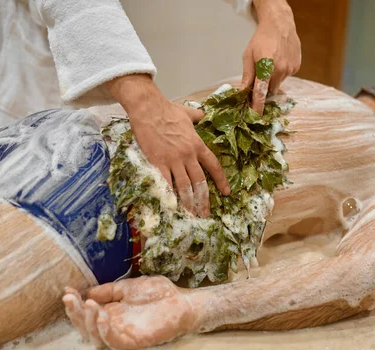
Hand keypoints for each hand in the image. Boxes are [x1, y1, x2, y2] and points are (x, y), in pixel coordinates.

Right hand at [62, 276, 198, 349]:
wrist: (183, 301)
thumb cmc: (159, 293)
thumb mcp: (129, 286)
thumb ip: (109, 290)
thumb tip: (87, 292)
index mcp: (110, 311)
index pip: (85, 312)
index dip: (74, 303)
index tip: (66, 290)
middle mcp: (113, 324)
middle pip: (85, 326)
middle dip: (74, 313)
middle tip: (69, 298)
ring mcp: (122, 333)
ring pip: (95, 337)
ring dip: (86, 322)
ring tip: (87, 304)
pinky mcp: (134, 341)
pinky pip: (113, 342)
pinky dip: (104, 331)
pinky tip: (101, 316)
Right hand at [106, 74, 229, 216]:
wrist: (148, 108)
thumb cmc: (166, 110)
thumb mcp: (187, 113)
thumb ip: (197, 117)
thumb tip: (203, 115)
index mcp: (197, 144)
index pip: (213, 165)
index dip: (221, 180)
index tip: (226, 192)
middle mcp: (188, 155)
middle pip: (199, 181)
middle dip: (204, 199)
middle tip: (206, 213)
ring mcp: (173, 160)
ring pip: (184, 186)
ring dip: (189, 202)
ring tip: (192, 215)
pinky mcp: (157, 162)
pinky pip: (165, 183)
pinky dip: (169, 196)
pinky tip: (172, 207)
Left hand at [242, 0, 300, 112]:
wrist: (280, 25)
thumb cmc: (261, 39)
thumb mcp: (248, 56)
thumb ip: (247, 75)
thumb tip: (243, 92)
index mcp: (265, 67)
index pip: (260, 93)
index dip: (257, 106)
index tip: (255, 116)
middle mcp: (280, 70)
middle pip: (270, 91)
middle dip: (264, 89)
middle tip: (259, 78)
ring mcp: (290, 69)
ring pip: (278, 84)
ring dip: (273, 80)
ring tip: (270, 64)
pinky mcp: (296, 67)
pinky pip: (286, 77)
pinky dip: (281, 73)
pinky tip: (278, 61)